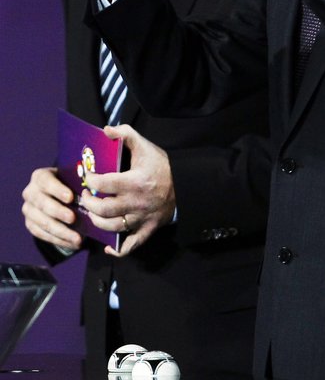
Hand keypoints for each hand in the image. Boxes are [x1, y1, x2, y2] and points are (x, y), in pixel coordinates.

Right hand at [22, 168, 81, 250]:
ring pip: (42, 222)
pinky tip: (72, 244)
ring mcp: (28, 209)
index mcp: (40, 176)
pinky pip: (43, 234)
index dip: (57, 190)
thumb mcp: (71, 178)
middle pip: (43, 203)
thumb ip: (78, 183)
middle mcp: (30, 192)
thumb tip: (94, 191)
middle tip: (73, 219)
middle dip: (59, 212)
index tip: (71, 198)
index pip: (46, 181)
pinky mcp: (30, 224)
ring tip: (77, 238)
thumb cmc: (69, 183)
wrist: (57, 194)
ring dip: (61, 231)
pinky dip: (58, 240)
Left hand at [81, 125, 175, 257]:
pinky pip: (130, 245)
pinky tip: (108, 246)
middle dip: (88, 203)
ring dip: (96, 222)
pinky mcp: (147, 229)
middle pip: (103, 209)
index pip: (104, 183)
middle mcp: (136, 202)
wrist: (185, 183)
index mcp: (134, 181)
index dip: (90, 180)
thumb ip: (125, 134)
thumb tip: (105, 130)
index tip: (87, 176)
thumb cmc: (161, 165)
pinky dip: (117, 249)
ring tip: (92, 213)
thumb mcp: (145, 146)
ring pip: (112, 227)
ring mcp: (141, 218)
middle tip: (85, 195)